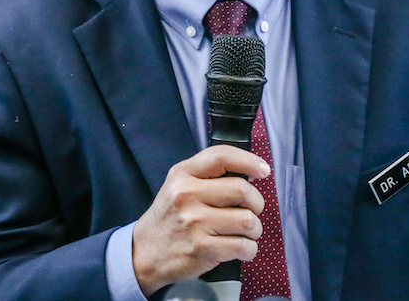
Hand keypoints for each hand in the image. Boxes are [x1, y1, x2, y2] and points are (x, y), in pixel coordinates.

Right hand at [131, 145, 269, 295]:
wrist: (144, 253)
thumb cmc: (170, 218)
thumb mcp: (178, 185)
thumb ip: (208, 175)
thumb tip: (250, 170)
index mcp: (183, 175)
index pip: (221, 157)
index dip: (249, 161)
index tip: (263, 170)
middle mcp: (187, 195)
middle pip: (242, 190)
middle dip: (256, 202)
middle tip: (252, 209)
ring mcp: (195, 223)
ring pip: (247, 220)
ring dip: (254, 228)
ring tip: (245, 231)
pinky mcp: (202, 249)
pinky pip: (243, 246)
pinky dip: (249, 249)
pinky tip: (240, 247)